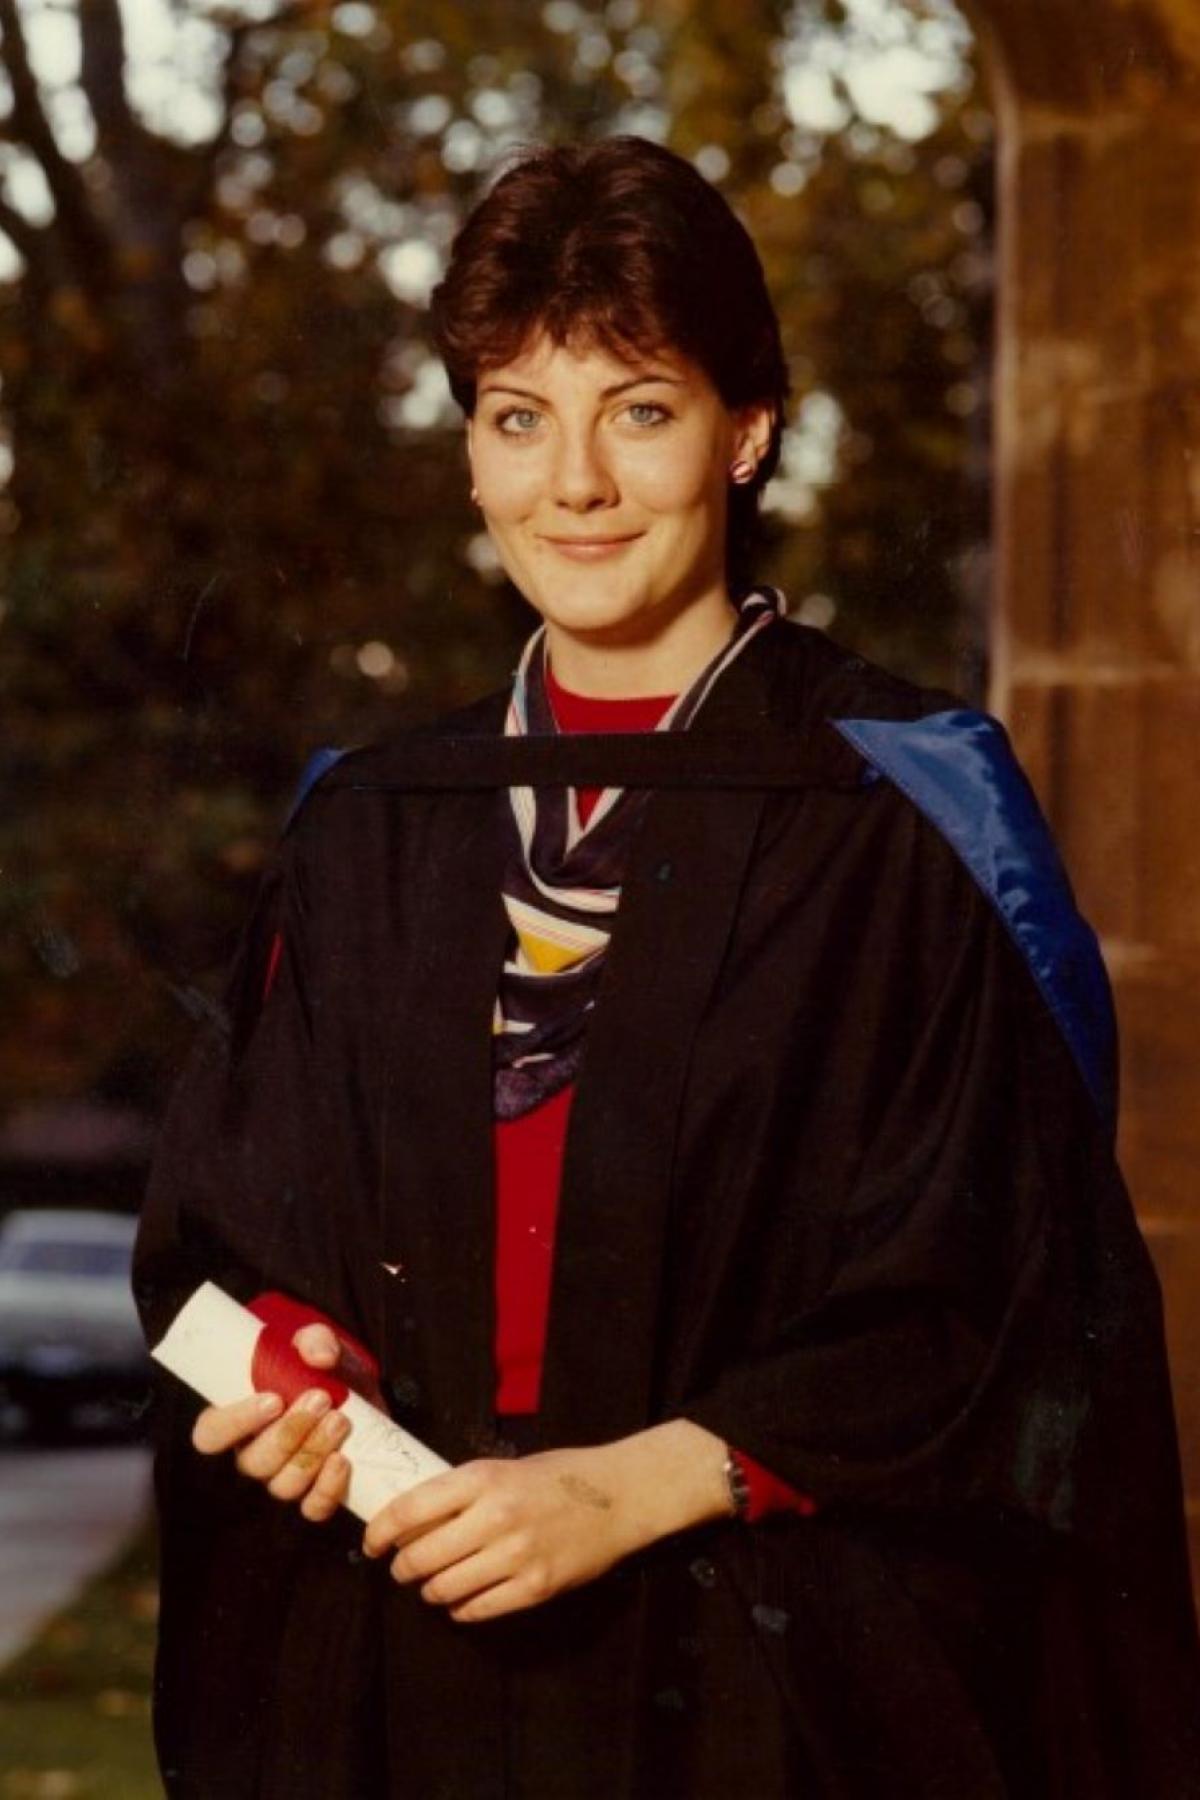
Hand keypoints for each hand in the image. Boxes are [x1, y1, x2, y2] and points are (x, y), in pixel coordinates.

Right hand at [190, 1322, 353, 1522]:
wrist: (361, 1391)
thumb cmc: (323, 1366)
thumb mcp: (319, 1342)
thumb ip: (315, 1339)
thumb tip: (320, 1355)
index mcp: (236, 1419)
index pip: (210, 1435)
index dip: (235, 1423)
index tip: (273, 1400)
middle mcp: (253, 1454)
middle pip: (253, 1463)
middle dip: (288, 1433)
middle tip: (321, 1399)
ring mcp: (283, 1477)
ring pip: (283, 1485)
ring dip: (312, 1453)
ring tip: (340, 1420)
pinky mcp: (316, 1492)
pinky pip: (313, 1508)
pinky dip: (327, 1489)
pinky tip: (343, 1461)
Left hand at [362, 1422, 732, 1622]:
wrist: (619, 1495)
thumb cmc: (558, 1476)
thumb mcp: (505, 1468)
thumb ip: (462, 1491)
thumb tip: (412, 1519)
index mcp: (482, 1480)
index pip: (409, 1510)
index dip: (380, 1532)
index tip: (372, 1543)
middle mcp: (494, 1518)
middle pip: (421, 1557)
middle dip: (403, 1568)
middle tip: (403, 1568)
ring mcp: (516, 1556)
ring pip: (445, 1588)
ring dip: (431, 1590)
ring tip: (434, 1584)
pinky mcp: (535, 1588)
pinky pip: (478, 1609)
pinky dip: (461, 1609)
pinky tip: (463, 1600)